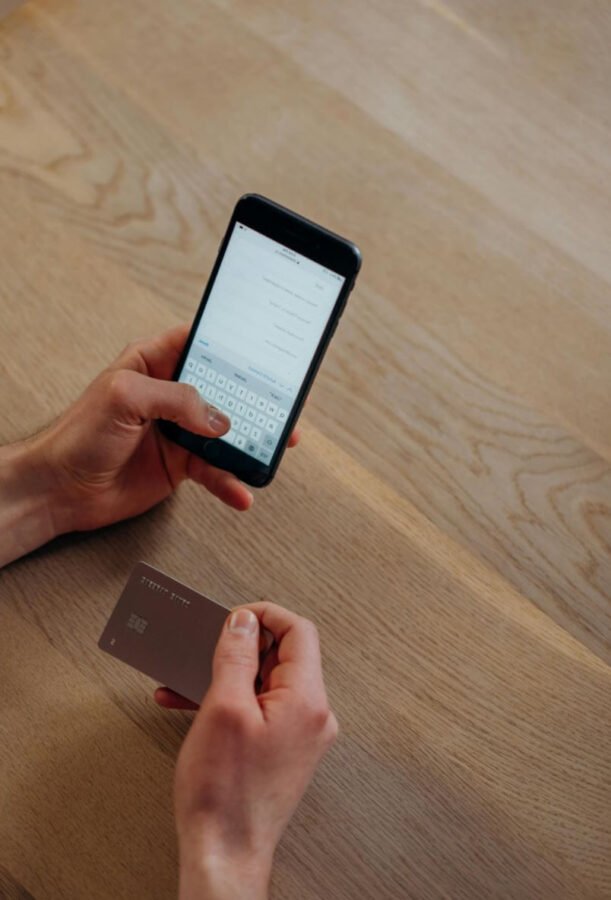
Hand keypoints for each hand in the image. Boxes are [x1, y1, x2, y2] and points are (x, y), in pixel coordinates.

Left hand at [34, 325, 299, 534]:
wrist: (61, 489)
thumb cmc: (78, 434)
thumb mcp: (124, 397)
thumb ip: (176, 400)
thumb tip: (218, 419)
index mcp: (153, 362)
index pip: (200, 342)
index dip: (230, 344)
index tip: (262, 349)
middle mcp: (169, 394)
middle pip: (223, 389)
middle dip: (255, 397)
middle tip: (284, 404)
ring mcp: (178, 431)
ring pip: (226, 432)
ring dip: (251, 443)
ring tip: (275, 450)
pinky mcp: (180, 465)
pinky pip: (215, 470)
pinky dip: (230, 481)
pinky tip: (240, 491)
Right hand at [156, 604, 337, 899]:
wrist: (225, 855)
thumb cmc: (224, 794)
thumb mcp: (223, 707)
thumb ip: (237, 655)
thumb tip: (244, 621)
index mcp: (307, 699)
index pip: (298, 631)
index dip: (264, 615)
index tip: (232, 617)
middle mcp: (312, 715)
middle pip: (282, 656)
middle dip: (239, 647)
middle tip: (205, 647)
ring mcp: (299, 735)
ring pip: (265, 683)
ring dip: (226, 675)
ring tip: (187, 678)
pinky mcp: (283, 751)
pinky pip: (259, 709)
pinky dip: (230, 702)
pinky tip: (192, 705)